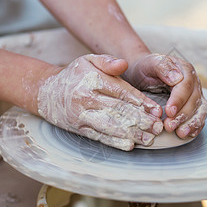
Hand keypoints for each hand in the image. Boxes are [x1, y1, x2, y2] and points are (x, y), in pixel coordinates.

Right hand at [37, 54, 163, 150]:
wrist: (46, 93)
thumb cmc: (74, 75)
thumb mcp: (88, 60)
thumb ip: (107, 61)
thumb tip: (124, 64)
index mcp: (92, 80)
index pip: (121, 92)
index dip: (141, 102)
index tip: (156, 110)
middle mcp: (86, 98)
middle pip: (118, 110)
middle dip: (141, 120)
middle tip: (159, 127)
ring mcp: (81, 116)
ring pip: (110, 126)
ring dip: (132, 134)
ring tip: (149, 138)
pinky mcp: (79, 129)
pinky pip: (99, 136)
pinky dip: (115, 142)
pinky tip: (130, 145)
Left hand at [124, 54, 206, 138]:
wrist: (142, 74)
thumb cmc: (146, 69)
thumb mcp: (150, 63)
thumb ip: (163, 67)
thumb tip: (177, 78)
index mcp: (184, 69)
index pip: (186, 85)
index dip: (179, 99)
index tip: (169, 111)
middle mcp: (194, 82)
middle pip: (194, 100)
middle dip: (183, 115)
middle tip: (169, 126)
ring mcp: (195, 95)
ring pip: (201, 110)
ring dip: (192, 123)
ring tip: (181, 133)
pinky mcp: (194, 106)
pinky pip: (199, 117)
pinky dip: (196, 126)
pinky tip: (188, 134)